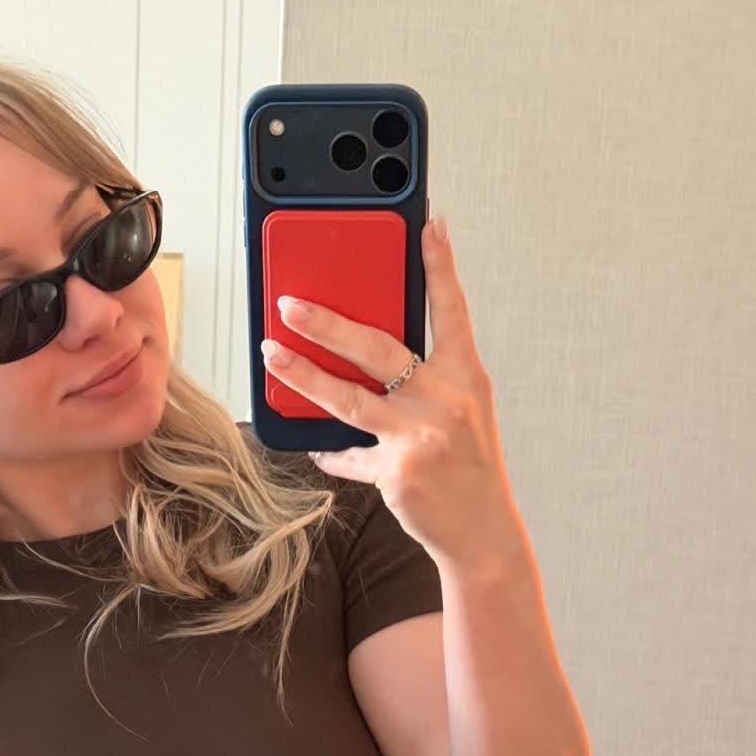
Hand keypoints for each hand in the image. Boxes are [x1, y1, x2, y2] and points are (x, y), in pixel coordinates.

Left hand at [260, 214, 530, 577]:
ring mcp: (419, 436)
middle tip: (290, 304)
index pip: (450, 310)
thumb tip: (370, 353)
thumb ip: (428, 381)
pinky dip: (331, 453)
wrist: (483, 533)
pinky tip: (316, 447)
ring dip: (303, 375)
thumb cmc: (470, 467)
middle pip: (376, 348)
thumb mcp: (464, 413)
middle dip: (327, 323)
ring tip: (272, 355)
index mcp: (465, 376)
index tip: (429, 223)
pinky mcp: (397, 471)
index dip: (441, 265)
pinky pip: (349, 456)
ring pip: (347, 398)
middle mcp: (444, 400)